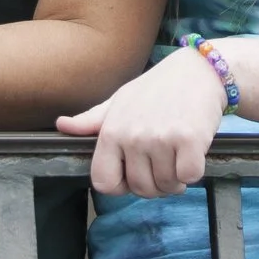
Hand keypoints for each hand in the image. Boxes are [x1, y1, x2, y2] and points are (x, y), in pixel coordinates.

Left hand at [55, 46, 226, 197]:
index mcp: (111, 131)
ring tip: (177, 156)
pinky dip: (193, 171)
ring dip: (175, 179)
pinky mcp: (189, 140)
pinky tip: (192, 152)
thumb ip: (91, 120)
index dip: (120, 186)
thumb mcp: (120, 100)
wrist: (197, 70)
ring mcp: (160, 138)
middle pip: (140, 188)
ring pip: (166, 186)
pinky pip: (189, 176)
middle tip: (163, 163)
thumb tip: (61, 124)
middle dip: (155, 184)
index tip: (134, 175)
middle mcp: (133, 136)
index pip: (103, 182)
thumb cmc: (157, 87)